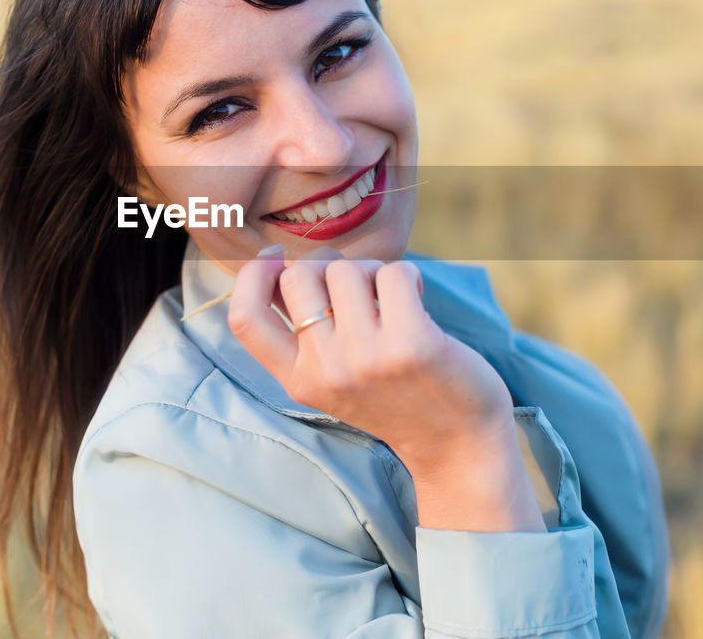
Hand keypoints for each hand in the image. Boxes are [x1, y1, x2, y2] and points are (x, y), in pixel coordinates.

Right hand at [228, 246, 545, 532]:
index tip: (275, 255)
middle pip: (299, 276)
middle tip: (359, 289)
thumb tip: (278, 260)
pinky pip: (394, 273)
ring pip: (348, 269)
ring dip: (373, 273)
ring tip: (392, 303)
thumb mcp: (334, 377)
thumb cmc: (397, 396)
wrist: (458, 446)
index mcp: (299, 380)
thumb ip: (304, 330)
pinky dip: (409, 278)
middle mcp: (326, 371)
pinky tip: (418, 303)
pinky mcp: (411, 344)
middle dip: (329, 267)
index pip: (244, 319)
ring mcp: (366, 358)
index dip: (251, 275)